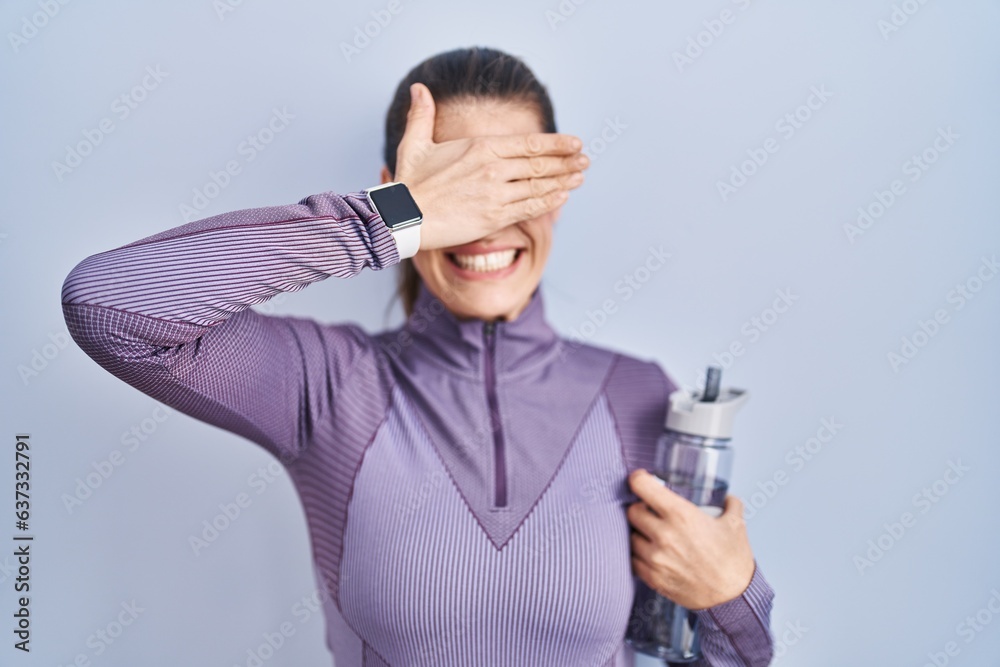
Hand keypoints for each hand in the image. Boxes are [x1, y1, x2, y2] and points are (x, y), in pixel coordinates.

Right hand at [393, 82, 588, 250]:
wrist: (403, 218)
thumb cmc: (409, 183)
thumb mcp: (414, 144)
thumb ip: (422, 115)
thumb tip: (419, 88)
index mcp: (480, 148)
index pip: (529, 143)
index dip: (557, 143)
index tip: (575, 142)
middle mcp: (493, 170)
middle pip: (540, 164)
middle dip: (567, 161)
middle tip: (586, 159)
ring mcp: (495, 195)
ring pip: (539, 186)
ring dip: (564, 181)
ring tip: (581, 175)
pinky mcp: (494, 218)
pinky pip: (529, 208)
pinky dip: (549, 201)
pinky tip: (562, 196)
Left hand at [626, 469, 755, 610]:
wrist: (734, 599)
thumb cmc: (734, 561)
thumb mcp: (736, 525)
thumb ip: (730, 505)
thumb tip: (727, 497)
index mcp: (681, 516)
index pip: (643, 487)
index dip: (638, 479)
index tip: (640, 479)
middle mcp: (664, 535)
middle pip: (632, 512)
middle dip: (639, 508)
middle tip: (649, 511)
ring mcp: (656, 558)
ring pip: (630, 536)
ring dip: (638, 533)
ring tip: (651, 534)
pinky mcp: (653, 578)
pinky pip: (633, 560)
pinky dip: (639, 554)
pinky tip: (651, 553)